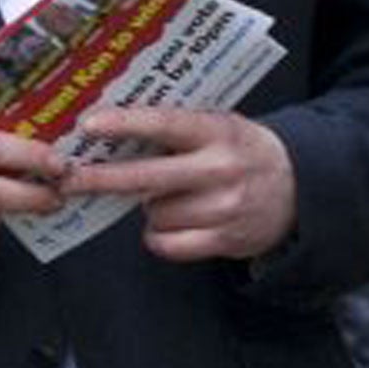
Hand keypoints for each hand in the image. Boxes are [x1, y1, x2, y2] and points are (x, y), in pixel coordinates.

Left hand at [63, 107, 295, 261]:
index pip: (163, 124)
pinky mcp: (227, 240)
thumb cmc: (238, 150)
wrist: (302, 186)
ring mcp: (225, 207)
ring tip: (169, 196)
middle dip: (99, 179)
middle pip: (146, 178)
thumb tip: (103, 128)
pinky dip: (159, 236)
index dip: (124, 124)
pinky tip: (172, 223)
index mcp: (216, 131)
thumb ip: (172, 125)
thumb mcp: (215, 125)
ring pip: (154, 213)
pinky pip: (167, 243)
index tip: (87, 125)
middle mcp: (220, 169)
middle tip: (66, 179)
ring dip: (147, 208)